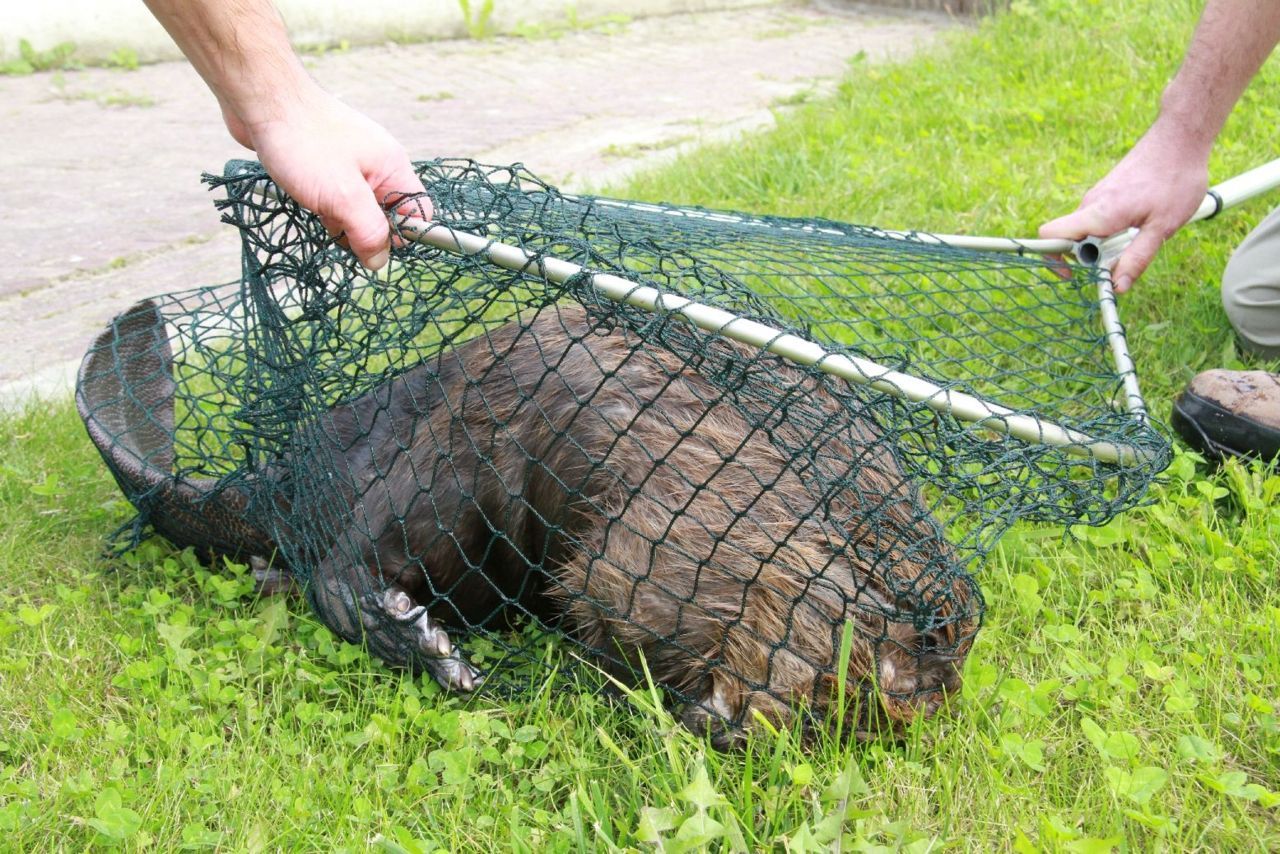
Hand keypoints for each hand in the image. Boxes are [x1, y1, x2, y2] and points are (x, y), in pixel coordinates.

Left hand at [226, 86, 431, 270]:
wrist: (262, 98)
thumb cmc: (304, 141)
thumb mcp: (343, 198)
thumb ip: (368, 233)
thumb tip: (379, 262)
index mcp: (392, 167)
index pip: (418, 213)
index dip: (401, 236)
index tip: (373, 245)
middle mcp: (376, 165)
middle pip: (385, 216)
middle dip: (361, 230)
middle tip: (335, 222)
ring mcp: (350, 164)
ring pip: (355, 210)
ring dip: (335, 219)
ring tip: (314, 204)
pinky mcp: (325, 164)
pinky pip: (332, 198)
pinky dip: (320, 205)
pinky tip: (302, 196)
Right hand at [1039, 123, 1208, 292]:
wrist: (1181, 136)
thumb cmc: (1175, 178)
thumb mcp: (1162, 227)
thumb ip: (1137, 258)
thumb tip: (1117, 287)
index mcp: (1100, 214)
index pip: (1050, 237)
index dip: (1053, 259)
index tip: (1073, 274)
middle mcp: (1091, 204)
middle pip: (1068, 239)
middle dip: (1086, 257)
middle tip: (1117, 262)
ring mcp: (1098, 195)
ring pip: (1086, 230)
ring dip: (1102, 244)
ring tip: (1136, 239)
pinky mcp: (1108, 191)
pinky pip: (1098, 218)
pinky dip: (1110, 230)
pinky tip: (1140, 224)